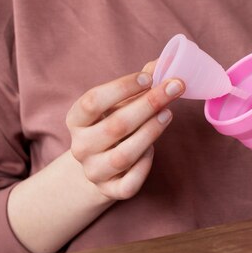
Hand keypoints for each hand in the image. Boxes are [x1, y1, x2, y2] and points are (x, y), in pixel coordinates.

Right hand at [66, 61, 183, 200]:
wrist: (99, 166)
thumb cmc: (113, 125)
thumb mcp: (120, 103)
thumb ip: (141, 83)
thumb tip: (168, 61)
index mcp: (76, 120)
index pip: (93, 101)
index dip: (122, 88)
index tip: (149, 77)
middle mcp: (80, 147)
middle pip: (115, 126)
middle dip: (148, 105)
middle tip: (174, 88)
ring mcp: (93, 172)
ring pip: (123, 156)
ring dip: (150, 133)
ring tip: (168, 114)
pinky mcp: (110, 191)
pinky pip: (130, 182)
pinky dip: (145, 166)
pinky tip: (152, 150)